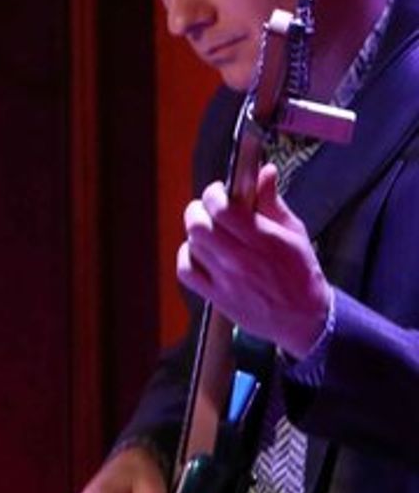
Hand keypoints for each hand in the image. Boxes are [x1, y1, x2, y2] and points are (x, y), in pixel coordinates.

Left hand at [177, 163, 331, 357]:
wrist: (306, 320)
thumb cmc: (301, 274)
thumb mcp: (294, 232)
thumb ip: (272, 201)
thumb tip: (263, 172)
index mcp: (263, 240)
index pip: (221, 207)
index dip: (214, 194)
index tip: (219, 192)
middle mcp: (241, 259)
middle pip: (198, 225)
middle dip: (200, 210)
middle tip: (210, 212)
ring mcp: (226, 280)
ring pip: (192, 244)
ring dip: (197, 234)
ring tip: (212, 234)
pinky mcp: (217, 297)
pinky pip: (185, 270)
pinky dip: (187, 257)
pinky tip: (201, 254)